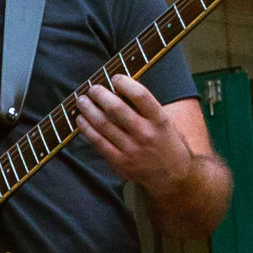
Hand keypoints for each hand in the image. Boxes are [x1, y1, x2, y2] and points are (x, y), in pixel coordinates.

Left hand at [75, 74, 193, 186]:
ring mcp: (132, 149)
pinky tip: (81, 119)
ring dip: (88, 109)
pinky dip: (86, 128)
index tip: (115, 77)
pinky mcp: (120, 162)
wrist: (172, 176)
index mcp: (160, 120)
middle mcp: (146, 134)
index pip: (141, 96)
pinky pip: (98, 142)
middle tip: (93, 88)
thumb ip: (145, 108)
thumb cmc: (165, 142)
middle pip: (117, 108)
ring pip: (103, 124)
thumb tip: (119, 88)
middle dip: (100, 94)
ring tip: (81, 100)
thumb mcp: (164, 122)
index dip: (125, 83)